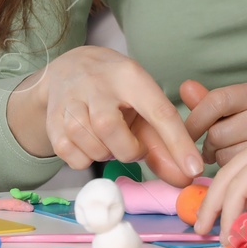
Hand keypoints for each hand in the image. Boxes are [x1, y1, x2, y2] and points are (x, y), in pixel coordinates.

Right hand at [33, 47, 204, 184]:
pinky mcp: (52, 121)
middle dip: (128, 150)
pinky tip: (90, 142)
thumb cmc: (116, 92)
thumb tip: (185, 178)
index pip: (158, 110)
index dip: (178, 142)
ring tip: (109, 139)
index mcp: (130, 76)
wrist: (70, 69)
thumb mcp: (144, 104)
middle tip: (131, 146)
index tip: (194, 169)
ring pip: (91, 145)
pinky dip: (86, 159)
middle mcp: (96, 84)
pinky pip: (73, 157)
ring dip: (107, 154)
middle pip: (111, 130)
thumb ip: (165, 142)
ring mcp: (69, 101)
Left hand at [180, 80, 246, 165]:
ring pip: (225, 155)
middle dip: (208, 145)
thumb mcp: (240, 111)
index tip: (185, 134)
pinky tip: (243, 168)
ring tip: (234, 156)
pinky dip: (232, 173)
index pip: (217, 100)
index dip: (194, 121)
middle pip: (217, 132)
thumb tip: (185, 87)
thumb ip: (210, 102)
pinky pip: (238, 172)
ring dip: (220, 160)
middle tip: (215, 149)